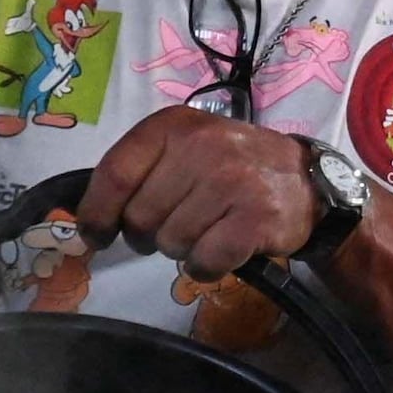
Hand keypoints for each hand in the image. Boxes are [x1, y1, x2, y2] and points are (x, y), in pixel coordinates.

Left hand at [81, 104, 321, 277]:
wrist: (305, 182)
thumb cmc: (233, 167)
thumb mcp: (184, 148)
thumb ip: (139, 172)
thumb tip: (88, 218)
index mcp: (172, 126)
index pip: (115, 173)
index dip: (96, 212)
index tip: (95, 235)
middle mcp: (201, 147)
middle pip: (140, 218)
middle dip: (151, 234)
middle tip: (180, 225)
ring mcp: (231, 181)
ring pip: (170, 243)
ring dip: (183, 249)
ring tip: (210, 229)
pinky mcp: (255, 218)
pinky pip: (203, 262)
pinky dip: (207, 266)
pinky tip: (223, 249)